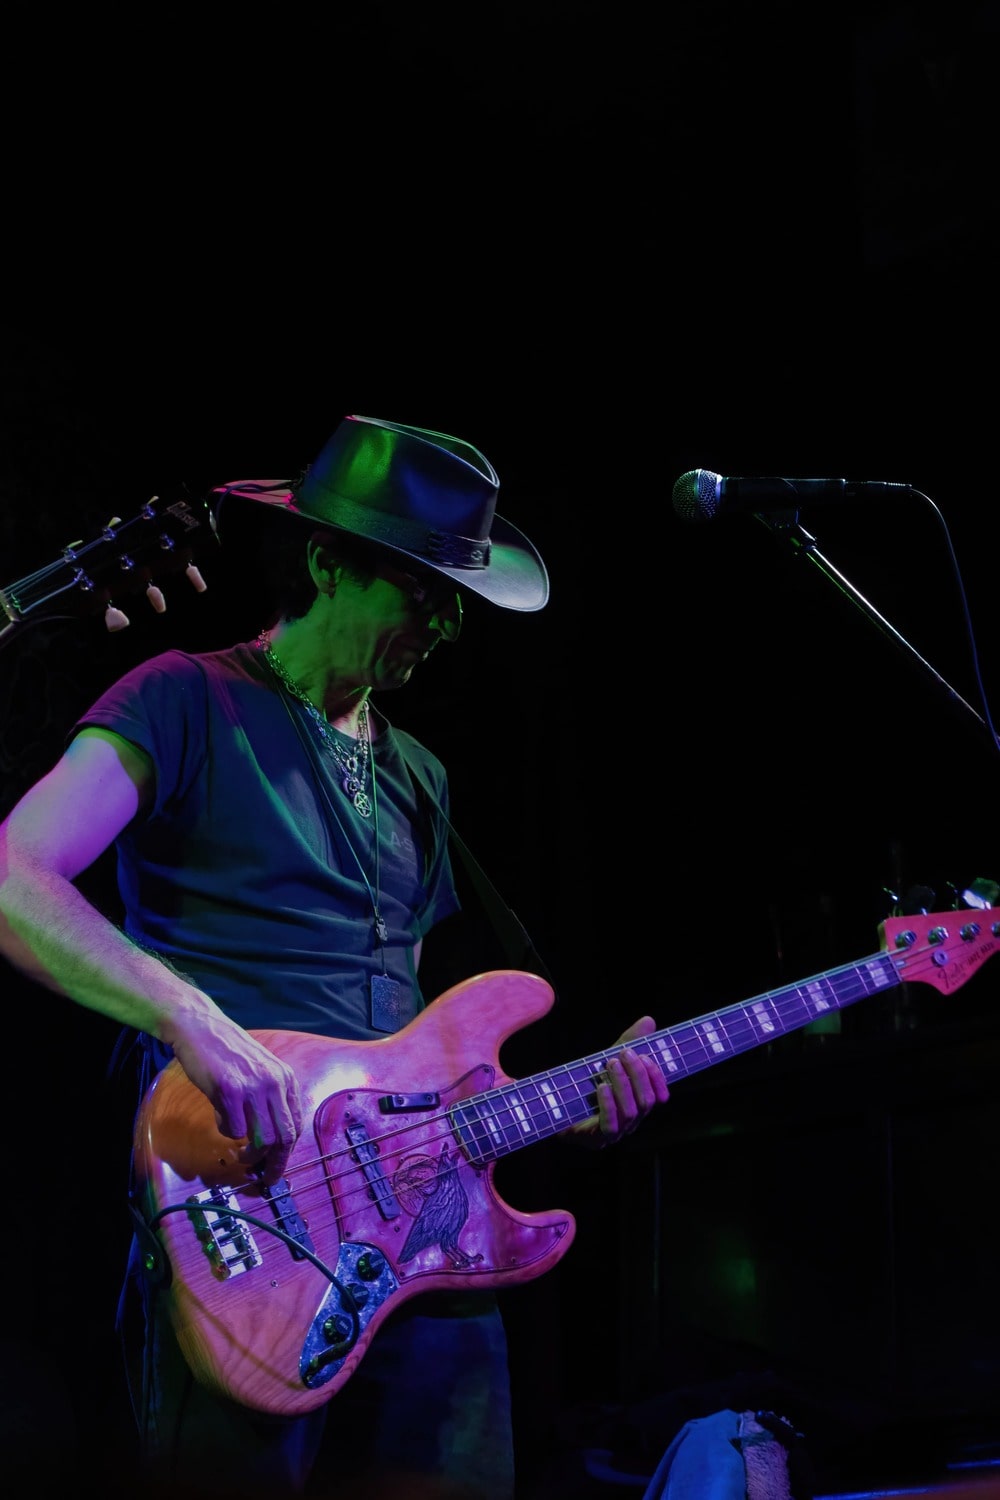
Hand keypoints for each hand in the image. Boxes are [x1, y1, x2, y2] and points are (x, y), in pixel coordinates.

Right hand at [169, 1016, 303, 1184]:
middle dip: (273, 1164)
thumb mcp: (262, 1071)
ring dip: (249, 1153)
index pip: (295, 1126)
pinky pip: (233, 1128)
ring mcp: (253, 1087)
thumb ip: (271, 1098)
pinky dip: (227, 1132)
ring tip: (238, 1152)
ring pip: (261, 1139)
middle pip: (283, 1137)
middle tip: (261, 1177)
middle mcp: (274, 1083)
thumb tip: (272, 1139)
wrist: (203, 1029)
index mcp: (286, 1079)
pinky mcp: (229, 1090)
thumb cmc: (229, 1053)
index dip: (286, 1154)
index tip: (275, 1168)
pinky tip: (220, 1117)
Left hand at [568, 1015, 669, 1148]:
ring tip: (610, 1064)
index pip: (660, 1096)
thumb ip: (629, 1042)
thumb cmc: (587, 1082)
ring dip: (623, 1085)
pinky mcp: (598, 1139)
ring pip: (631, 1112)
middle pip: (646, 1101)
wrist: (555, 1106)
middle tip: (624, 1054)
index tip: (646, 1056)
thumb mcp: (609, 1059)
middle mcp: (632, 1121)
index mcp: (638, 1103)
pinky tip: (602, 1086)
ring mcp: (617, 1132)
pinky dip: (608, 1104)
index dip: (656, 1077)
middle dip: (638, 1075)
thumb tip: (649, 1020)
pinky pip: (611, 1126)